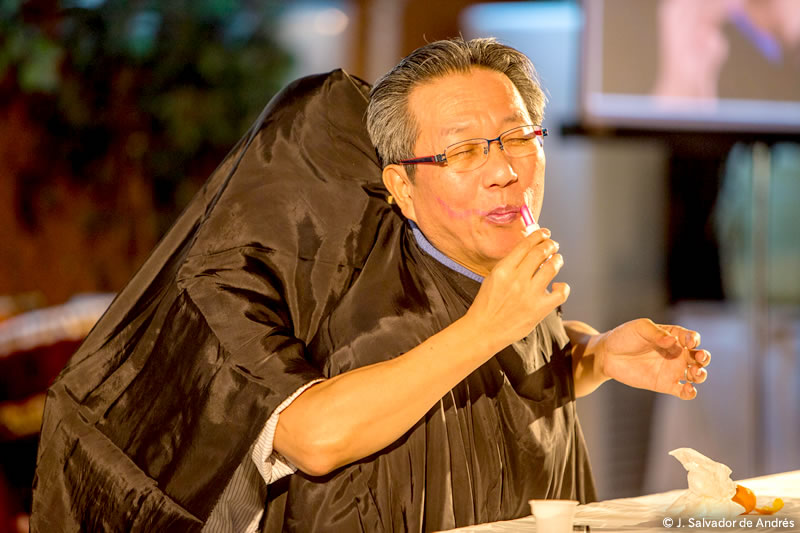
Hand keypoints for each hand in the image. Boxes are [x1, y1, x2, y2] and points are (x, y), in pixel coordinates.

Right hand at [465, 227, 567, 347]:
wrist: (484, 330)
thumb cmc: (487, 304)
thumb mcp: (492, 278)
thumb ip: (510, 265)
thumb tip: (529, 251)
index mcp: (503, 269)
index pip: (526, 245)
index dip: (538, 235)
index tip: (544, 233)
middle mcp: (517, 279)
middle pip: (541, 252)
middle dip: (550, 245)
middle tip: (552, 245)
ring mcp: (530, 294)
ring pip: (552, 267)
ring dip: (557, 260)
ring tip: (557, 260)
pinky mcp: (540, 308)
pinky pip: (561, 292)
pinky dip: (563, 287)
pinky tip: (557, 286)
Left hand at [597, 318, 710, 399]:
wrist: (608, 355)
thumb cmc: (624, 337)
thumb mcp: (640, 328)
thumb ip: (657, 333)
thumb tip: (672, 341)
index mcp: (673, 336)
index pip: (691, 337)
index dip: (693, 339)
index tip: (687, 342)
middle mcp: (676, 353)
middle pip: (699, 356)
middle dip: (704, 357)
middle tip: (699, 358)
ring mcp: (672, 369)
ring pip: (696, 374)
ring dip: (701, 374)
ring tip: (695, 373)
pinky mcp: (665, 384)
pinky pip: (683, 391)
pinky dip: (690, 392)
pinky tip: (688, 389)